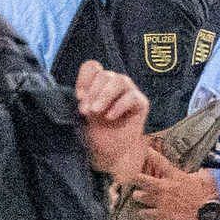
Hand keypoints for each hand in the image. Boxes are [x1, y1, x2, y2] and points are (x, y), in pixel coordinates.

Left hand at [72, 61, 149, 176]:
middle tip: (86, 111)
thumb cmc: (96, 132)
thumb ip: (83, 100)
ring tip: (96, 112)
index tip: (79, 97)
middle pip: (105, 74)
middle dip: (93, 93)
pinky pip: (131, 97)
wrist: (111, 151)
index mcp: (98, 83)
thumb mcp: (83, 114)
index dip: (84, 79)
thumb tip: (82, 94)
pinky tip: (110, 117)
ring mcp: (129, 91)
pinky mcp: (141, 103)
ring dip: (105, 96)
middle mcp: (114, 84)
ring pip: (119, 81)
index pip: (92, 67)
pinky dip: (119, 106)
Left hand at [128, 156, 216, 219]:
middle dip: (136, 178)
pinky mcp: (162, 215)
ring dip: (138, 196)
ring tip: (136, 195)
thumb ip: (200, 172)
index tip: (145, 150)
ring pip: (141, 197)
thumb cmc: (210, 196)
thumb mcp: (207, 178)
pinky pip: (146, 214)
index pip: (160, 162)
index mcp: (176, 176)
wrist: (209, 215)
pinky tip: (142, 214)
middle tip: (132, 176)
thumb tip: (201, 170)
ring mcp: (162, 202)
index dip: (151, 154)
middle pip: (142, 180)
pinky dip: (143, 214)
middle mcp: (165, 188)